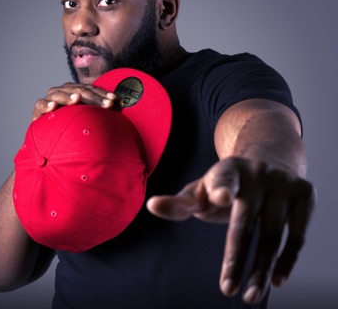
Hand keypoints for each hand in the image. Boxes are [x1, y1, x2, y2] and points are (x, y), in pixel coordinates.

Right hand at [31, 82, 117, 120]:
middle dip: (94, 97)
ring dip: (69, 96)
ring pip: (60, 93)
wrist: (50, 137)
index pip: (91, 89)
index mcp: (76, 90)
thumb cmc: (73, 125)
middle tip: (106, 104)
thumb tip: (120, 105)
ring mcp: (50, 98)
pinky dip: (46, 105)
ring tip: (77, 99)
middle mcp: (64, 91)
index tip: (116, 101)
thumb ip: (101, 110)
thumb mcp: (89, 117)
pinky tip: (53, 107)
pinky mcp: (38, 109)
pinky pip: (40, 105)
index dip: (103, 94)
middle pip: (79, 91)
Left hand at [146, 157, 315, 304]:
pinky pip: (298, 234)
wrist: (266, 162)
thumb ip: (179, 203)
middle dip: (236, 258)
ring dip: (261, 268)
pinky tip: (276, 280)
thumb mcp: (202, 190)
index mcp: (227, 170)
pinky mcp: (305, 193)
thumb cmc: (226, 184)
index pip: (223, 180)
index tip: (220, 196)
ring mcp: (282, 182)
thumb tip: (151, 205)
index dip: (222, 188)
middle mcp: (257, 172)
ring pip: (273, 233)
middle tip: (227, 290)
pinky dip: (288, 259)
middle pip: (245, 221)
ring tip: (249, 295)